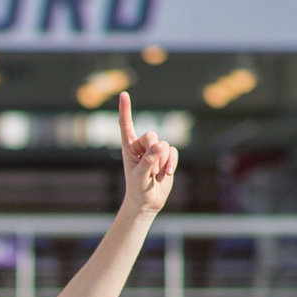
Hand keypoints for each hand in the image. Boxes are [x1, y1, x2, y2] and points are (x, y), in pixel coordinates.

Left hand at [116, 93, 177, 217]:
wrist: (147, 202)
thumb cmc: (138, 189)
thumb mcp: (140, 177)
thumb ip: (148, 161)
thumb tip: (159, 145)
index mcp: (128, 147)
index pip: (126, 125)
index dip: (126, 109)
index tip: (123, 94)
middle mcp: (141, 145)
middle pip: (152, 135)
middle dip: (153, 152)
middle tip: (150, 170)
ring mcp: (155, 150)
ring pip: (164, 145)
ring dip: (161, 162)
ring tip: (155, 175)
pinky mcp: (166, 156)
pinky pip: (173, 151)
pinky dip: (171, 163)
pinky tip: (166, 174)